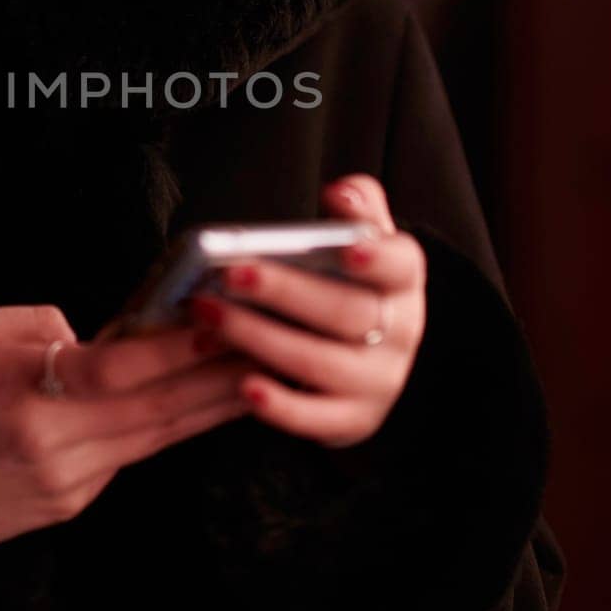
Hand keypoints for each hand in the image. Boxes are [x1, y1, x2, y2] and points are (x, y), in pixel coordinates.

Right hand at [0, 303, 257, 547]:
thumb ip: (27, 323)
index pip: (112, 373)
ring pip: (155, 438)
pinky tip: (205, 404)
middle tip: (270, 346)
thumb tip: (85, 333)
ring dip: (210, 406)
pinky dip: (172, 427)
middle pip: (153, 410)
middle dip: (216, 379)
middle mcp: (51, 446)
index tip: (216, 326)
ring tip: (262, 374)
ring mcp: (66, 483)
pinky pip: (132, 455)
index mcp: (16, 396)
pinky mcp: (73, 503)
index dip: (169, 350)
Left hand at [188, 174, 426, 448]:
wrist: (365, 354)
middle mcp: (401, 332)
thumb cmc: (348, 285)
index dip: (378, 257)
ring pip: (321, 363)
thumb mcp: (361, 241)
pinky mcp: (354, 419)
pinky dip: (281, 405)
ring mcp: (379, 381)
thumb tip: (344, 191)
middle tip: (230, 274)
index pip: (400, 265)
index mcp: (401, 280)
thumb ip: (357, 207)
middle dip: (285, 292)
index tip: (349, 249)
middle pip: (347, 314)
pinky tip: (245, 385)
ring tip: (209, 316)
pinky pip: (318, 419)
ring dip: (260, 340)